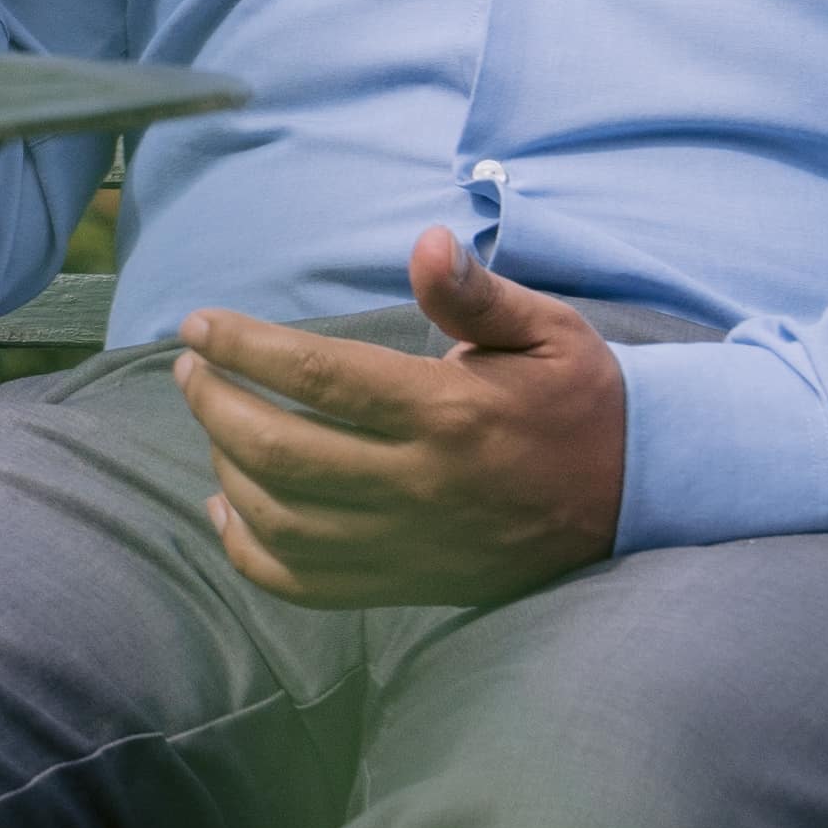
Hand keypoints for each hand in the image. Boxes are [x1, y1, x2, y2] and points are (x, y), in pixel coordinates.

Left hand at [174, 231, 627, 608]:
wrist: (637, 499)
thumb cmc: (581, 401)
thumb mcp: (549, 331)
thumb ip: (478, 292)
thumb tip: (427, 242)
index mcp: (450, 413)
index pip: (320, 377)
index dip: (245, 348)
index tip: (198, 325)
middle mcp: (422, 485)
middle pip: (282, 452)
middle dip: (214, 404)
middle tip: (190, 368)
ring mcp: (410, 544)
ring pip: (281, 520)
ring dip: (224, 467)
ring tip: (212, 419)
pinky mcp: (407, 583)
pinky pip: (304, 585)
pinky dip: (247, 550)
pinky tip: (225, 504)